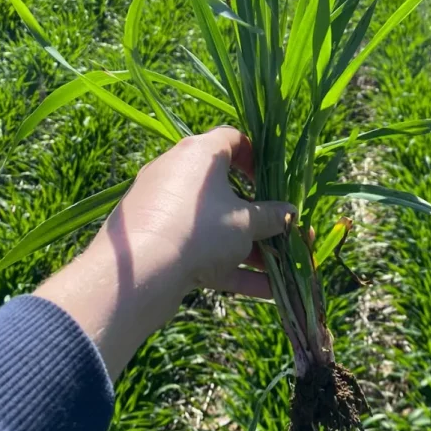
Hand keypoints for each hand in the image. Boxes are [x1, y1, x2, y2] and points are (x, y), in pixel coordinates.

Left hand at [34, 128, 294, 379]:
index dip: (256, 157)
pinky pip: (202, 251)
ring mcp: (166, 211)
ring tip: (283, 268)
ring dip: (251, 247)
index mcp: (199, 155)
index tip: (273, 181)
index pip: (232, 139)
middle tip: (282, 230)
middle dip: (258, 216)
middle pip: (226, 190)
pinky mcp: (160, 244)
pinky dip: (232, 268)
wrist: (139, 273)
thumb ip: (272, 217)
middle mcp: (178, 175)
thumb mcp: (245, 223)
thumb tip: (290, 213)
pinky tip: (267, 291)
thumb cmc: (199, 230)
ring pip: (216, 227)